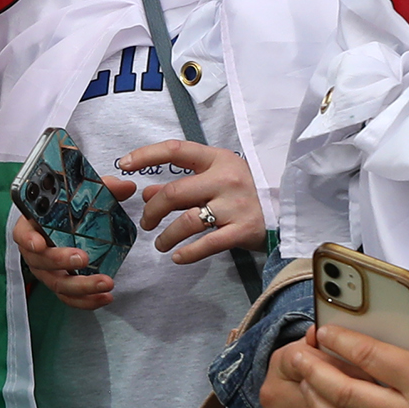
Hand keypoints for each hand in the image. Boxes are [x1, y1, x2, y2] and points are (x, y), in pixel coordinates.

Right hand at [9, 175, 131, 311]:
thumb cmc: (67, 208)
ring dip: (81, 286)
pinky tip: (105, 298)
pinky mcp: (61, 283)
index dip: (29, 239)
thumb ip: (102, 188)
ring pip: (57, 284)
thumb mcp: (82, 194)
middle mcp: (34, 251)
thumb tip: (127, 186)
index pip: (22, 233)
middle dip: (61, 261)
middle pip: (40, 262)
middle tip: (83, 258)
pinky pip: (68, 298)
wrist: (66, 223)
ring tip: (106, 283)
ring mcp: (47, 270)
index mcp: (32, 225)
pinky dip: (86, 301)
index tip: (39, 243)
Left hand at [118, 139, 264, 265]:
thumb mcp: (213, 179)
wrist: (284, 212)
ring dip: (166, 236)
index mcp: (218, 159)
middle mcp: (227, 179)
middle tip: (146, 223)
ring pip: (187, 221)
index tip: (124, 164)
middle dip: (152, 211)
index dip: (146, 155)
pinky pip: (207, 244)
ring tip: (160, 244)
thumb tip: (146, 193)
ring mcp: (237, 205)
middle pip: (175, 193)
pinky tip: (177, 257)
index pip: (176, 150)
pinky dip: (187, 253)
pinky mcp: (244, 230)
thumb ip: (181, 184)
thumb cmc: (241, 193)